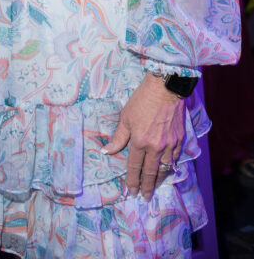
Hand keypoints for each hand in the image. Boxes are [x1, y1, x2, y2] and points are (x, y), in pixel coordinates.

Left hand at [103, 73, 184, 200]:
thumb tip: (107, 151)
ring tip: (155, 187)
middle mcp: (156, 147)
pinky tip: (168, 170)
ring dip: (159, 180)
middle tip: (145, 197)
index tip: (131, 191)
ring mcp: (170, 144)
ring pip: (165, 169)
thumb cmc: (142, 100)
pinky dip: (171, 166)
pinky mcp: (180, 140)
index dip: (132, 180)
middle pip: (151, 172)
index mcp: (140, 142)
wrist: (165, 89)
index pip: (134, 167)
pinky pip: (175, 159)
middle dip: (147, 186)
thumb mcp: (126, 117)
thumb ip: (118, 137)